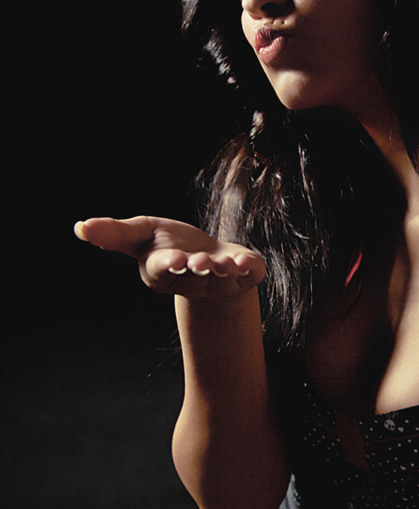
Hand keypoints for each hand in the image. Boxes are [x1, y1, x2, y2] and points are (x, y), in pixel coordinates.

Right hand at [74, 216, 265, 298]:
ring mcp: (220, 281)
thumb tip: (79, 227)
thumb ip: (114, 233)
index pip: (163, 269)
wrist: (213, 260)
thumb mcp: (142, 234)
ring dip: (223, 271)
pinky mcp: (245, 276)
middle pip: (193, 276)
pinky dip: (248, 269)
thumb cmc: (173, 245)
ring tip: (224, 264)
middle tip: (199, 263)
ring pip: (221, 279)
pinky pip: (249, 275)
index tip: (174, 259)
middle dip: (197, 270)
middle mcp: (192, 279)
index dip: (168, 265)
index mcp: (164, 270)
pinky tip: (245, 262)